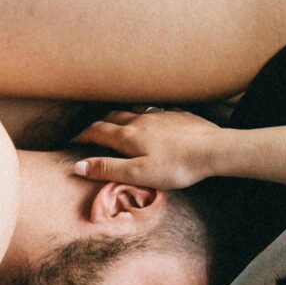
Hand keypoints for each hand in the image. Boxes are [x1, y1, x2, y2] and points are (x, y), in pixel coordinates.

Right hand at [71, 109, 228, 190]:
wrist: (213, 149)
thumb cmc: (176, 166)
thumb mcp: (137, 174)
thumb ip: (107, 169)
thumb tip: (79, 165)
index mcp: (128, 136)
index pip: (97, 131)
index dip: (82, 135)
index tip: (72, 140)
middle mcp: (141, 120)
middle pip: (113, 117)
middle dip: (98, 124)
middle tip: (91, 132)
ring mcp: (161, 115)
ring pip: (133, 111)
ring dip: (119, 116)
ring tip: (115, 122)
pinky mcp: (178, 115)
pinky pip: (155, 111)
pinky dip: (144, 115)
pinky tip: (150, 120)